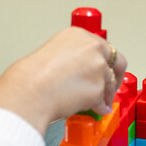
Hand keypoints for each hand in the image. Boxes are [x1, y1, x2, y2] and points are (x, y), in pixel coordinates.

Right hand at [0, 27, 127, 133]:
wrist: (29, 90)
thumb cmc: (32, 76)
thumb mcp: (52, 53)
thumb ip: (73, 58)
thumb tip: (82, 71)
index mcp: (78, 35)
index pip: (101, 46)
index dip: (104, 61)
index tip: (104, 69)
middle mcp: (91, 47)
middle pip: (116, 61)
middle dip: (116, 76)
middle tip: (112, 86)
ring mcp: (97, 67)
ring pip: (110, 82)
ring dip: (107, 94)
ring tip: (100, 103)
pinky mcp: (98, 87)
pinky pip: (104, 100)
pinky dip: (101, 107)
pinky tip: (96, 110)